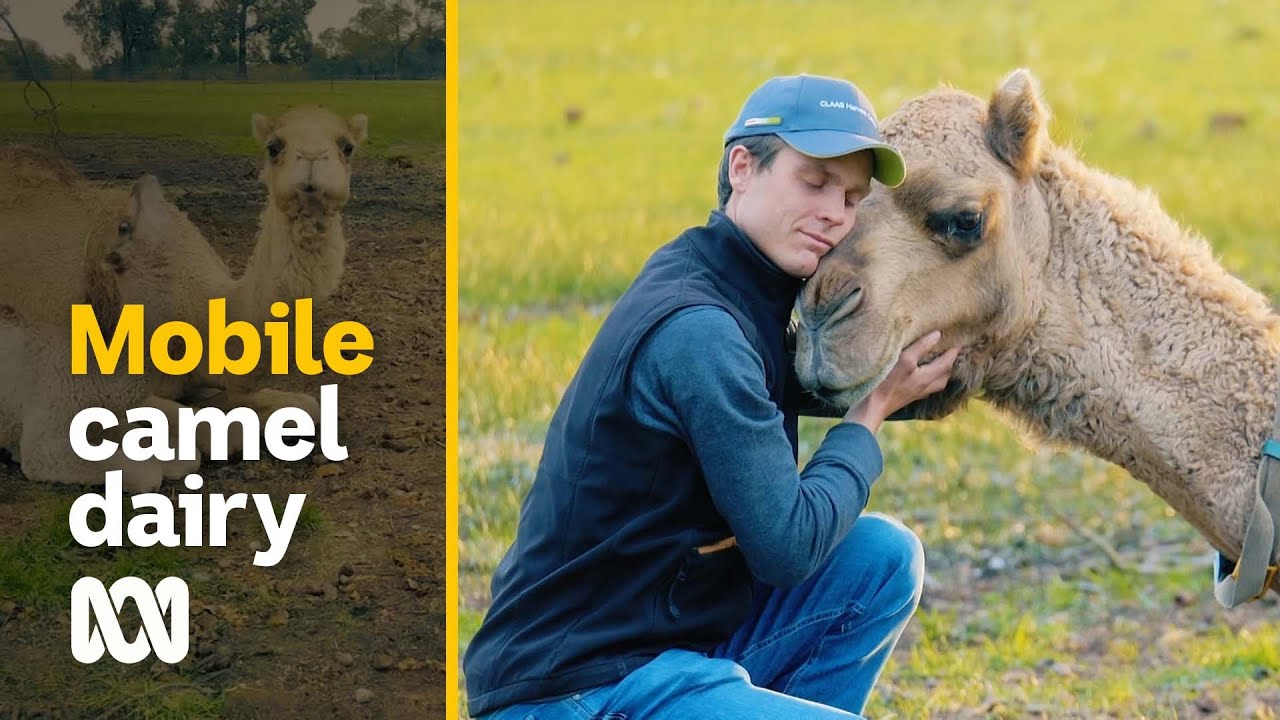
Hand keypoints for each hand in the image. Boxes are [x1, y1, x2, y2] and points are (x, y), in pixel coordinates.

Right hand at [843, 331, 958, 432]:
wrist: (872, 407)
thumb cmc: (886, 382)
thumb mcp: (904, 360)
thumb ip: (921, 347)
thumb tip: (937, 335)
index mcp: (927, 377)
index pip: (947, 363)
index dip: (954, 352)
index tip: (960, 341)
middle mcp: (925, 386)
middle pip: (945, 375)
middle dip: (951, 363)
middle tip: (953, 351)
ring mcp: (916, 393)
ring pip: (937, 383)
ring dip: (943, 373)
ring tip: (942, 363)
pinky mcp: (907, 397)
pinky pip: (927, 387)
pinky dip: (931, 380)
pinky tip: (925, 377)